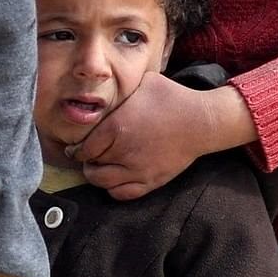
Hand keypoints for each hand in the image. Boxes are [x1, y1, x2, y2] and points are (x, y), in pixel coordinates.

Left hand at [72, 78, 252, 200]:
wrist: (202, 122)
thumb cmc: (172, 98)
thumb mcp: (144, 82)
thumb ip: (122, 87)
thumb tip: (106, 82)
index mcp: (116, 127)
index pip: (84, 147)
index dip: (77, 149)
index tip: (75, 148)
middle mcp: (123, 151)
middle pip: (91, 165)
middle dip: (86, 161)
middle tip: (88, 156)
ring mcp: (137, 169)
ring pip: (103, 182)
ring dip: (97, 176)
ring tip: (99, 168)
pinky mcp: (151, 181)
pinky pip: (122, 194)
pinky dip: (114, 189)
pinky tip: (115, 179)